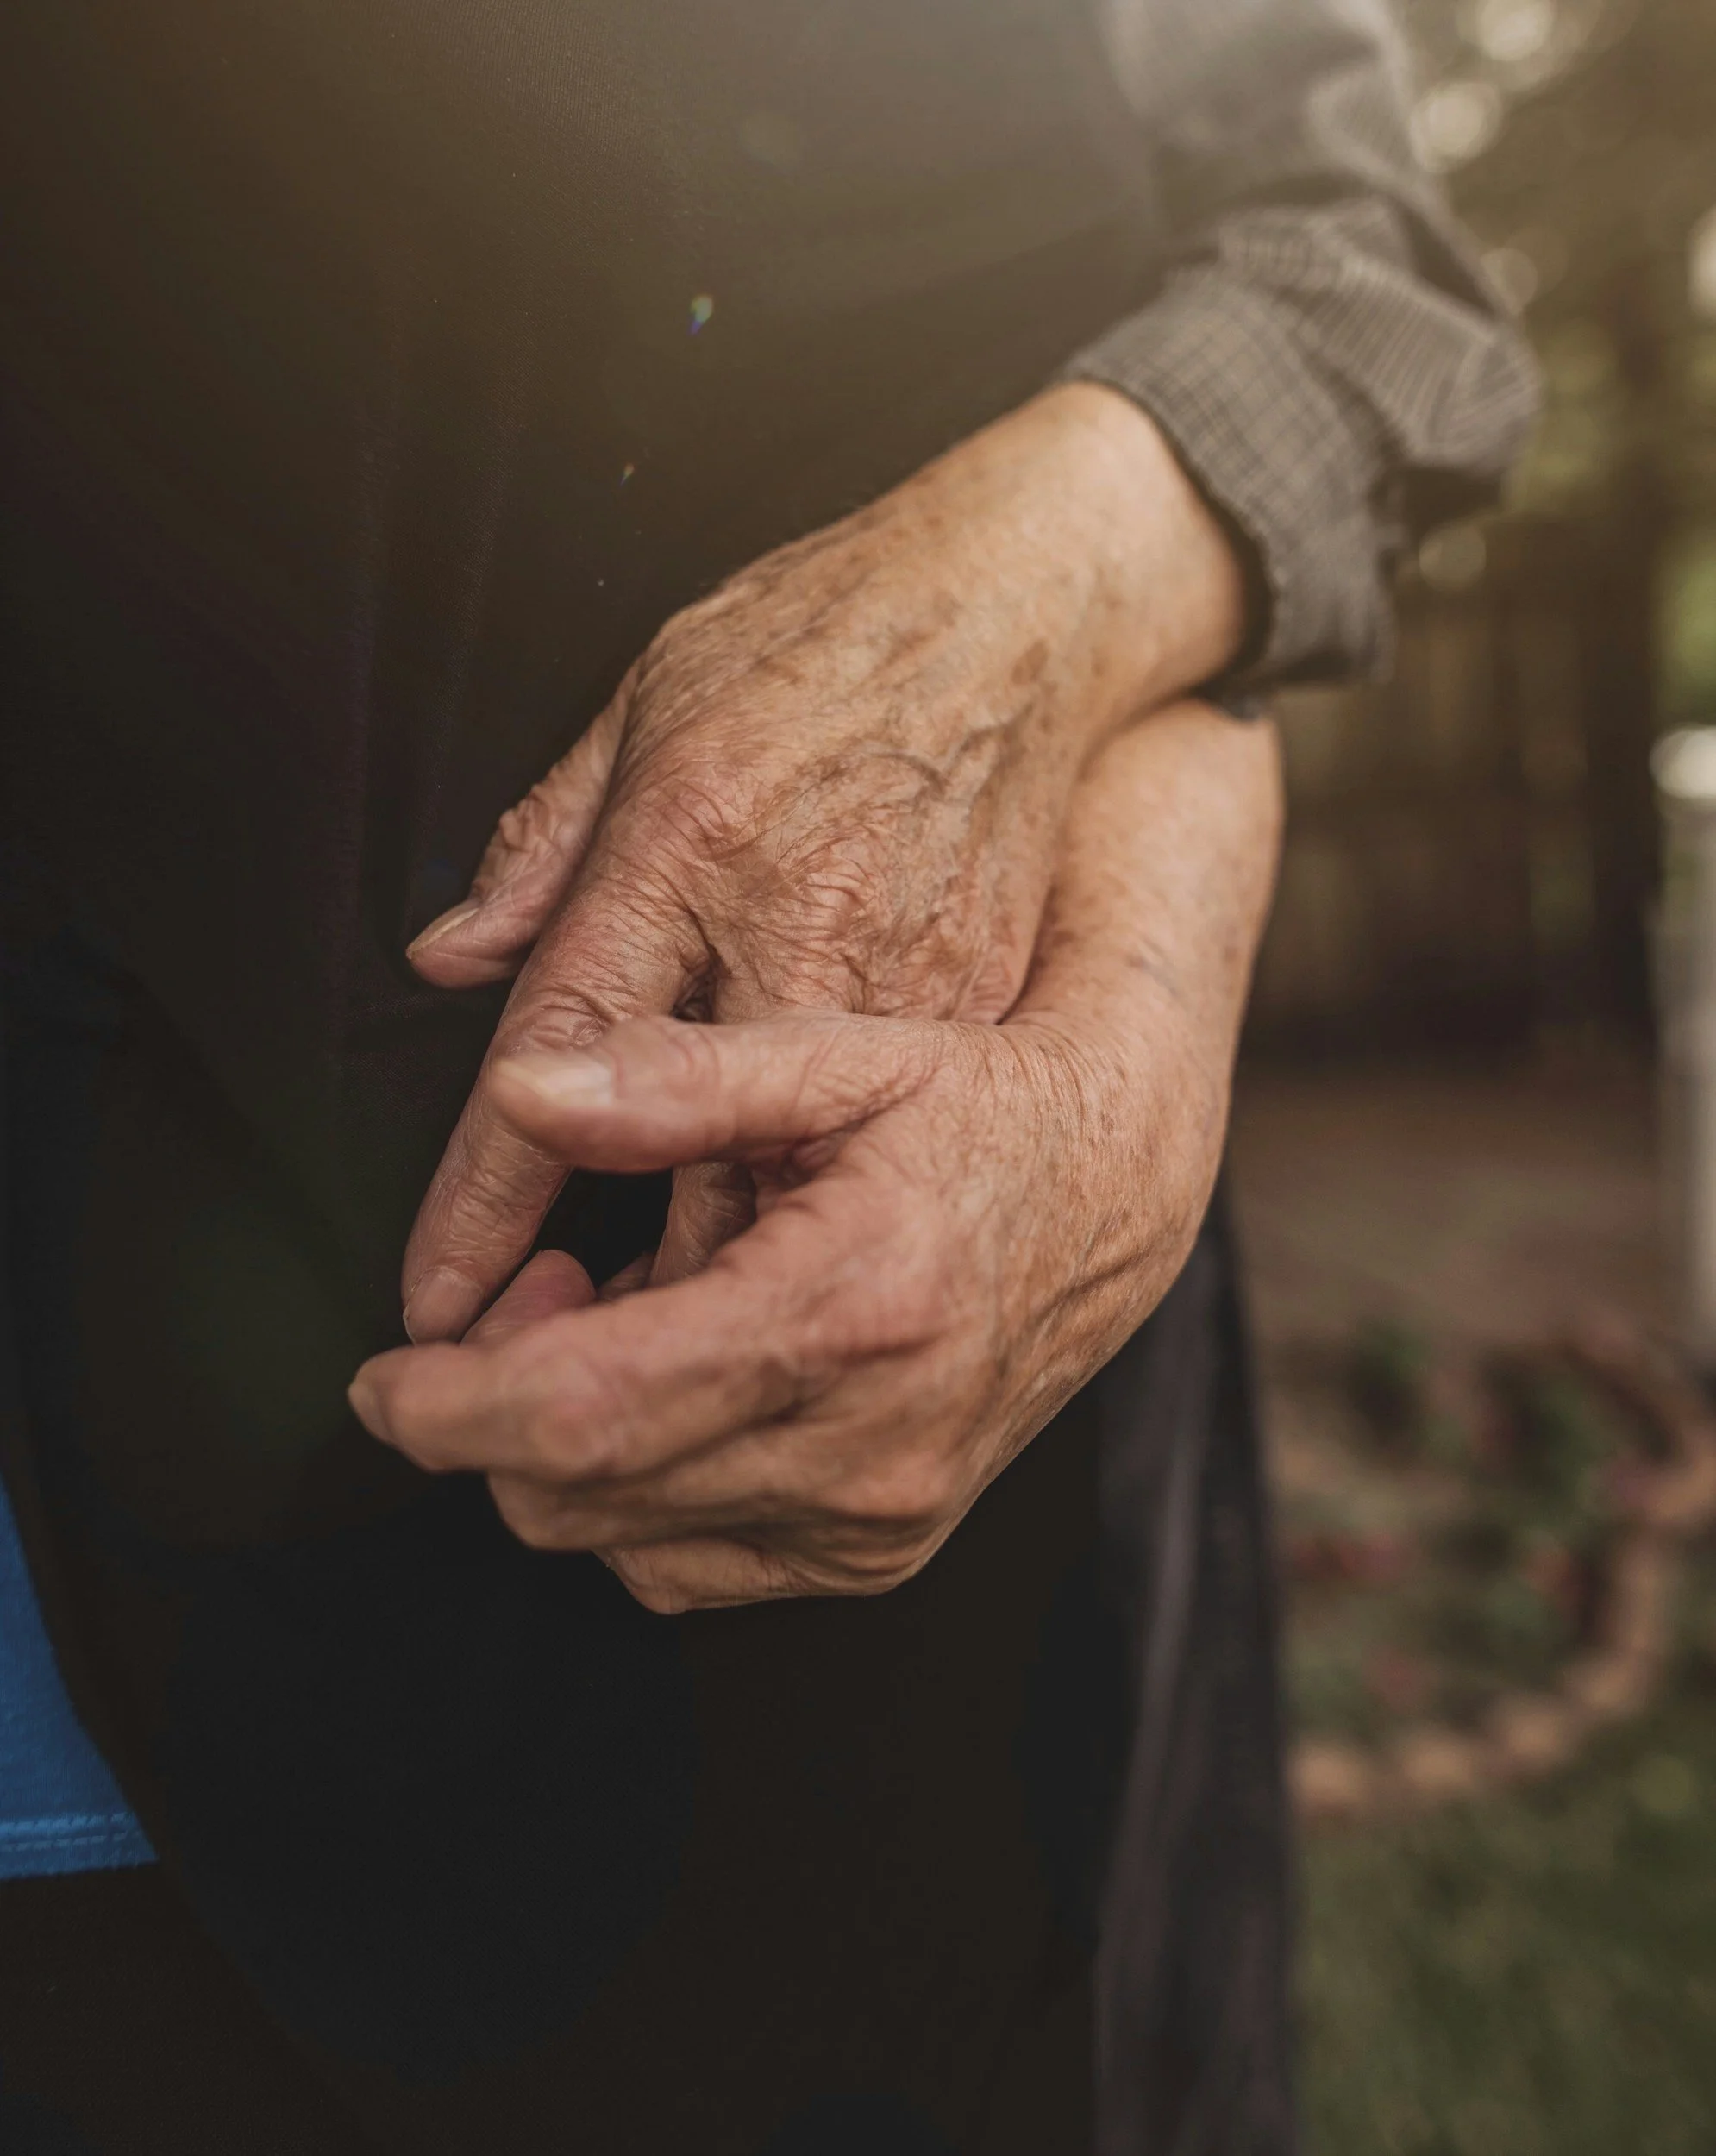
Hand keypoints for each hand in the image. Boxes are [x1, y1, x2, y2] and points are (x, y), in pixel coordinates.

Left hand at [350, 704, 1280, 1611]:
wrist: (1112, 1193)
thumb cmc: (974, 1105)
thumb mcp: (839, 1054)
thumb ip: (672, 1076)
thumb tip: (519, 1093)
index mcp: (848, 1314)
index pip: (586, 1414)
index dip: (450, 1408)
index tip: (381, 1380)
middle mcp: (868, 1448)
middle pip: (582, 1498)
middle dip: (497, 1415)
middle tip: (541, 1288)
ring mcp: (879, 1518)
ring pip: (623, 1546)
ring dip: (570, 1452)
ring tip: (620, 1318)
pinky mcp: (881, 1551)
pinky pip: (690, 1567)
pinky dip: (643, 1491)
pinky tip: (682, 1384)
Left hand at [399, 385, 1244, 1339]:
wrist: (1021, 617)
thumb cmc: (824, 644)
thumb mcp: (650, 699)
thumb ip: (546, 845)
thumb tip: (453, 953)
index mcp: (691, 858)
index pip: (561, 1069)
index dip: (486, 1205)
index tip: (436, 1302)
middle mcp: (803, 947)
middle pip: (685, 1192)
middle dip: (592, 1316)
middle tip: (519, 1354)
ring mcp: (910, 998)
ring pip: (798, 1209)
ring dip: (700, 1309)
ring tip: (626, 1344)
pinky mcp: (979, 1023)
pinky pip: (888, 1161)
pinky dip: (817, 1243)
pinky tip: (766, 1279)